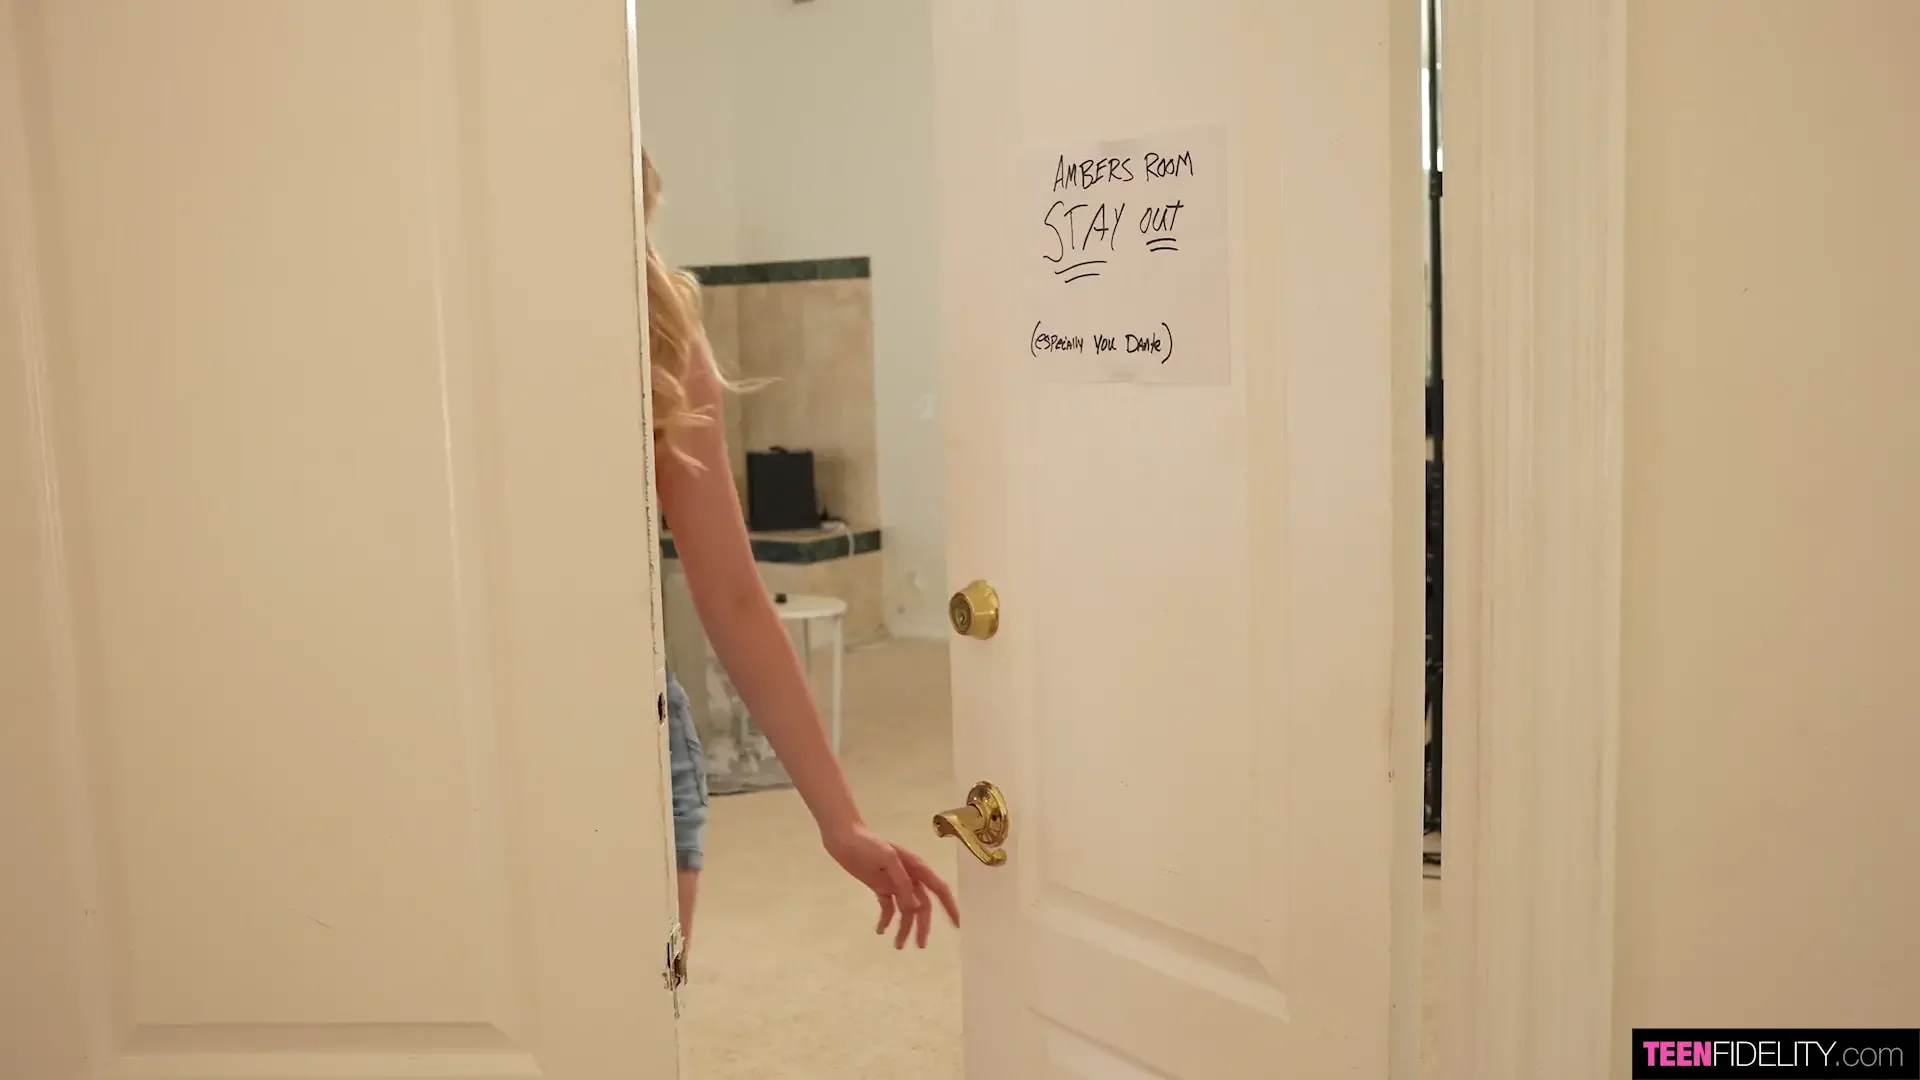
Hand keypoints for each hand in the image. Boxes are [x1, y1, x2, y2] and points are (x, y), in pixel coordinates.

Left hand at [821, 822, 959, 948]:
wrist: (844, 838)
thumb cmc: (867, 844)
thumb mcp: (887, 859)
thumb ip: (902, 882)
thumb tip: (915, 907)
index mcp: (916, 868)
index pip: (939, 889)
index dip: (950, 906)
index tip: (957, 925)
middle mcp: (910, 878)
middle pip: (922, 906)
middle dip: (923, 926)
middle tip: (919, 946)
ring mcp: (895, 884)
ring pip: (906, 910)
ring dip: (904, 928)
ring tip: (897, 946)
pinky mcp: (880, 887)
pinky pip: (888, 908)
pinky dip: (886, 920)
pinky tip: (880, 931)